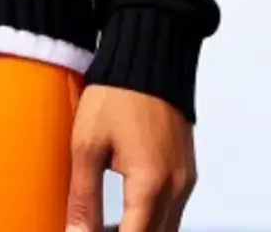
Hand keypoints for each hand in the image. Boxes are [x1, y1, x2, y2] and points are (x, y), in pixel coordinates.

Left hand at [65, 84, 196, 231]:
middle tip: (93, 229)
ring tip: (104, 226)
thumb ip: (83, 197)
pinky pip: (172, 210)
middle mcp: (176, 188)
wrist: (148, 56)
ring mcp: (185, 179)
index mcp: (151, 185)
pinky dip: (151, 219)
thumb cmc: (116, 93)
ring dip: (140, 231)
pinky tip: (126, 212)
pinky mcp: (186, 170)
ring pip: (166, 229)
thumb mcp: (87, 143)